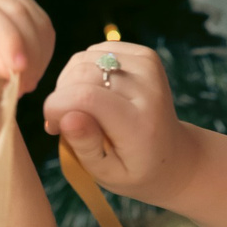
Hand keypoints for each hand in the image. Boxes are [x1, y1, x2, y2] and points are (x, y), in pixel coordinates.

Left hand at [0, 0, 55, 112]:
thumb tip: (9, 66)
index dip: (7, 39)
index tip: (19, 70)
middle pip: (16, 11)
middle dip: (27, 53)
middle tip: (23, 88)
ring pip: (35, 20)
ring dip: (37, 57)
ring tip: (22, 83)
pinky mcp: (21, 1)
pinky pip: (44, 26)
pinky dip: (42, 53)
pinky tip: (28, 71)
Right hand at [40, 41, 201, 204]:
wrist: (174, 155)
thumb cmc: (135, 170)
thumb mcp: (108, 174)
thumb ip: (85, 146)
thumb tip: (65, 116)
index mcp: (141, 123)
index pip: (86, 97)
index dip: (57, 107)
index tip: (52, 126)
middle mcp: (148, 88)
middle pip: (82, 73)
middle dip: (62, 96)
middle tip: (65, 122)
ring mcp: (148, 66)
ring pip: (84, 59)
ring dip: (70, 84)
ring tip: (80, 110)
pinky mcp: (144, 55)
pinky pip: (95, 52)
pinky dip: (84, 71)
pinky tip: (93, 94)